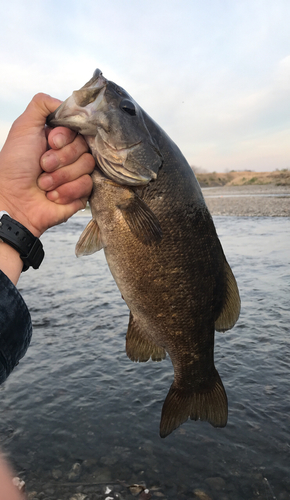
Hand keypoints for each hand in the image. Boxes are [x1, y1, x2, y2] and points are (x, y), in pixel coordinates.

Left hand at [0, 93, 94, 237]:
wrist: (13, 201)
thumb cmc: (14, 166)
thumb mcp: (23, 127)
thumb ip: (41, 105)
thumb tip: (66, 102)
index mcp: (59, 139)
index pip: (79, 129)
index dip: (65, 137)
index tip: (50, 142)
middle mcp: (69, 155)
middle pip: (85, 148)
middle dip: (61, 158)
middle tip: (43, 165)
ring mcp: (76, 175)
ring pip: (87, 166)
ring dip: (61, 176)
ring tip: (43, 183)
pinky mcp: (81, 194)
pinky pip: (86, 186)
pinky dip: (66, 191)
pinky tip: (51, 195)